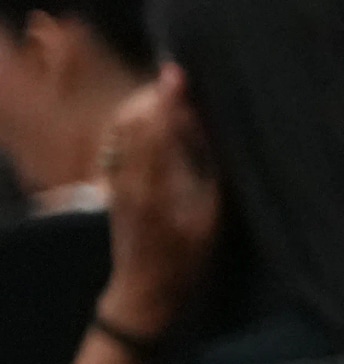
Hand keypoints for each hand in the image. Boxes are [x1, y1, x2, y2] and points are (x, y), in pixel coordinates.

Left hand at [95, 70, 220, 342]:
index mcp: (154, 186)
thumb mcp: (211, 221)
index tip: (179, 72)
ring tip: (168, 94)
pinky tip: (150, 119)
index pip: (155, 128)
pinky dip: (132, 122)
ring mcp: (115, 181)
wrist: (146, 291)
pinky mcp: (112, 185)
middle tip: (180, 80)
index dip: (167, 98)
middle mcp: (127, 178)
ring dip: (142, 106)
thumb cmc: (188, 261)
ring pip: (121, 129)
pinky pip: (117, 142)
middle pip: (132, 121)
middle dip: (153, 96)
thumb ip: (210, 174)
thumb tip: (209, 132)